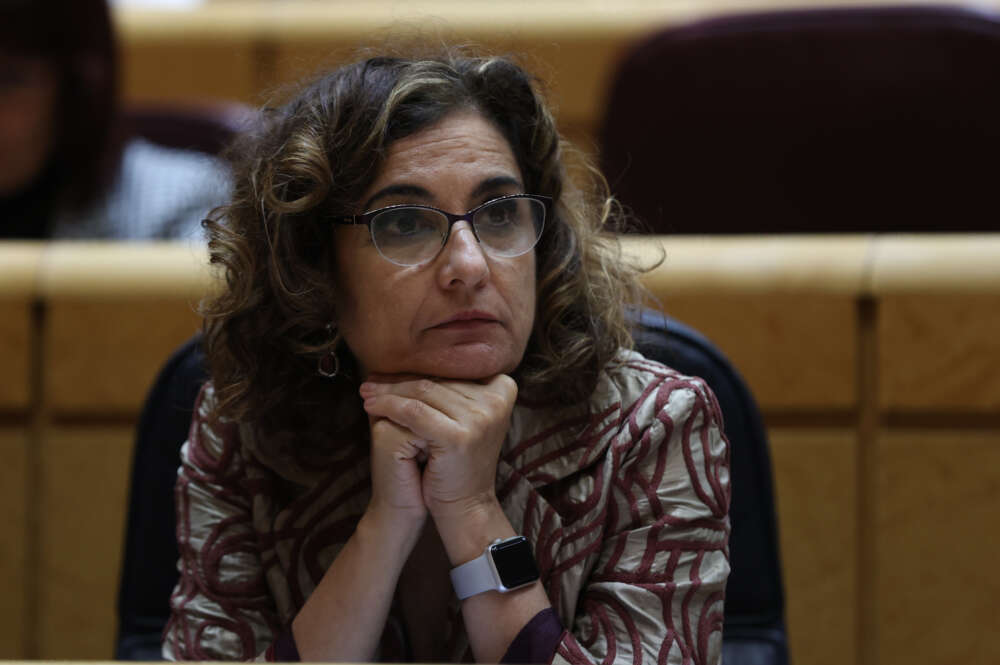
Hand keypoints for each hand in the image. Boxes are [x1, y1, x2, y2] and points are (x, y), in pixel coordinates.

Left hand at [360, 373, 516, 520]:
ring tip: (366, 392)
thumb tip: (410, 355)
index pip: (452, 371)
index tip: (391, 371)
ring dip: (388, 392)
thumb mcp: (462, 418)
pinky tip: (371, 407)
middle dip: (399, 380)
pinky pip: (414, 412)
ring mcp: (481, 417)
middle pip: (437, 380)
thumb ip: (449, 389)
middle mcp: (496, 399)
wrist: (465, 505)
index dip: (419, 368)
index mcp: (503, 389)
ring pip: (423, 392)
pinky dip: (388, 406)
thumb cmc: (457, 461)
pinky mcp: (459, 435)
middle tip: (370, 380)